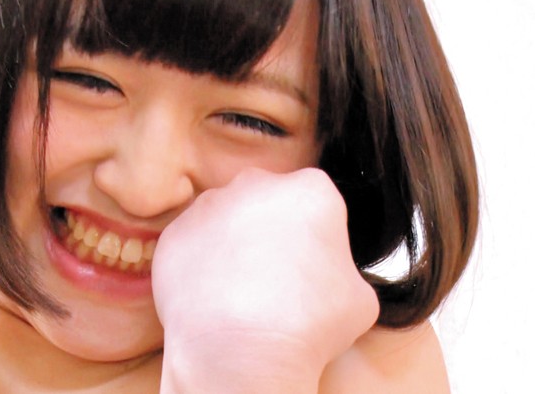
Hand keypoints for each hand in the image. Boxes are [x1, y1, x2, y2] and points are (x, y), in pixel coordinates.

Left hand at [152, 168, 378, 391]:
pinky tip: (211, 296)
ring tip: (239, 291)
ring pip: (226, 218)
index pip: (314, 201)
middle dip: (269, 230)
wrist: (240, 350)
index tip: (309, 266)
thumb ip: (339, 266)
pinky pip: (192, 243)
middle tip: (272, 276)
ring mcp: (209, 205)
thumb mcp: (359, 296)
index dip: (313, 236)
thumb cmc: (307, 325)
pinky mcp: (175, 231)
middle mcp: (256, 184)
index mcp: (311, 189)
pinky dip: (199, 263)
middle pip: (266, 201)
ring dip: (232, 244)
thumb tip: (322, 273)